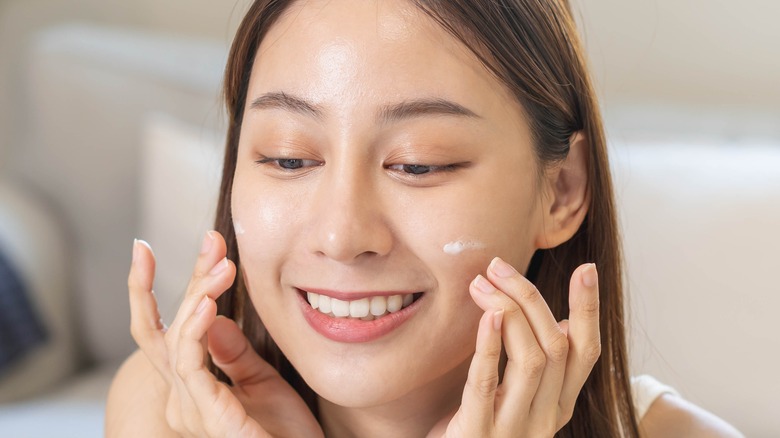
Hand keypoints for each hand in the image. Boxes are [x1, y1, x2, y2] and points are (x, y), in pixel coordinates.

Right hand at [128, 231, 323, 437]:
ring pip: (178, 340)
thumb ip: (234, 352)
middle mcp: (181, 397)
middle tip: (213, 240)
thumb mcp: (260, 381)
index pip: (163, 329)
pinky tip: (208, 304)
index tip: (143, 247)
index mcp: (191, 386)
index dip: (146, 289)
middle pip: (170, 326)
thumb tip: (212, 314)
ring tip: (220, 266)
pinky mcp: (208, 418)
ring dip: (198, 296)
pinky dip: (195, 331)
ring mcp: (190, 409)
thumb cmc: (282, 432)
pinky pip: (191, 366)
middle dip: (189, 278)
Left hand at [429, 257, 600, 436]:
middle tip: (498, 265)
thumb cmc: (483, 428)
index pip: (586, 351)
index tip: (586, 268)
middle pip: (556, 345)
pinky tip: (487, 315)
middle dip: (530, 296)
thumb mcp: (517, 397)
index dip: (588, 309)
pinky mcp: (478, 433)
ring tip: (481, 283)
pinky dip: (490, 346)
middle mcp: (545, 418)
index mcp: (559, 405)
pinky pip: (487, 384)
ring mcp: (514, 428)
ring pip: (532, 359)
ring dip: (507, 310)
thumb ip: (540, 366)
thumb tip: (565, 322)